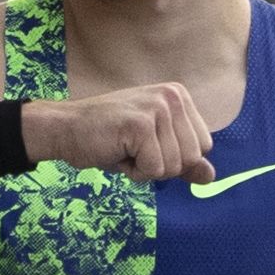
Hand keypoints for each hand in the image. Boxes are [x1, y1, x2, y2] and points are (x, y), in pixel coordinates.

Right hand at [20, 84, 217, 185]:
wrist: (64, 129)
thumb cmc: (106, 138)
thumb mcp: (150, 147)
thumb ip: (181, 160)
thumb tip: (210, 178)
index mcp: (178, 96)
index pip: (203, 146)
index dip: (173, 158)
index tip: (145, 146)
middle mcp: (173, 96)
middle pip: (192, 158)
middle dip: (161, 166)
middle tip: (132, 149)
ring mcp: (158, 108)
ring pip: (174, 167)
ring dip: (145, 170)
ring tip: (124, 149)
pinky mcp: (141, 124)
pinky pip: (154, 169)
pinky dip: (134, 172)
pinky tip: (117, 152)